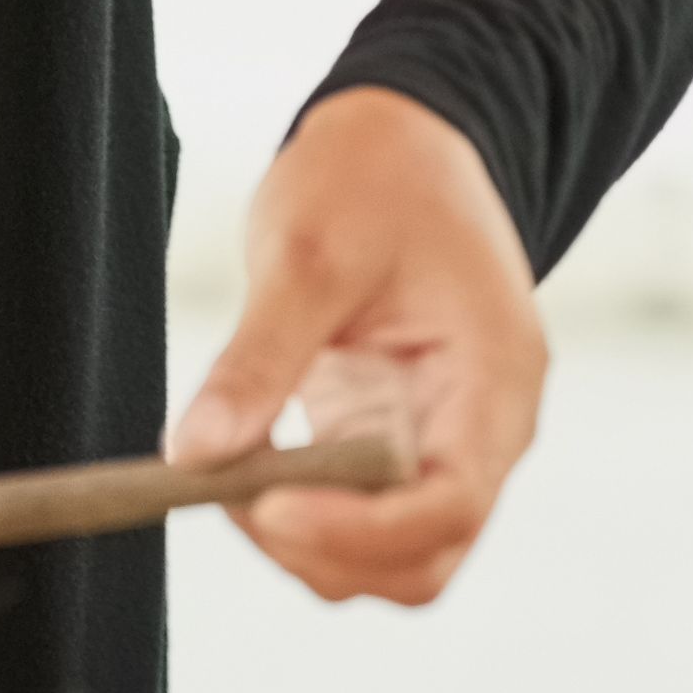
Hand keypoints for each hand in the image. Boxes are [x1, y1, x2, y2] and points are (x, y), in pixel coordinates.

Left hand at [169, 85, 543, 608]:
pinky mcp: (399, 439)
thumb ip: (258, 357)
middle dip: (326, 549)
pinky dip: (304, 513)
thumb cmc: (375, 176)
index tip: (266, 507)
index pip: (449, 503)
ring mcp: (446, 438)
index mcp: (495, 375)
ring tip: (229, 472)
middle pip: (426, 554)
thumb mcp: (306, 252)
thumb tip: (197, 451)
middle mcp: (486, 425)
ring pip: (394, 554)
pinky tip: (246, 463)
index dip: (357, 529)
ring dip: (310, 543)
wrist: (404, 138)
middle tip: (231, 493)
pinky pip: (362, 514)